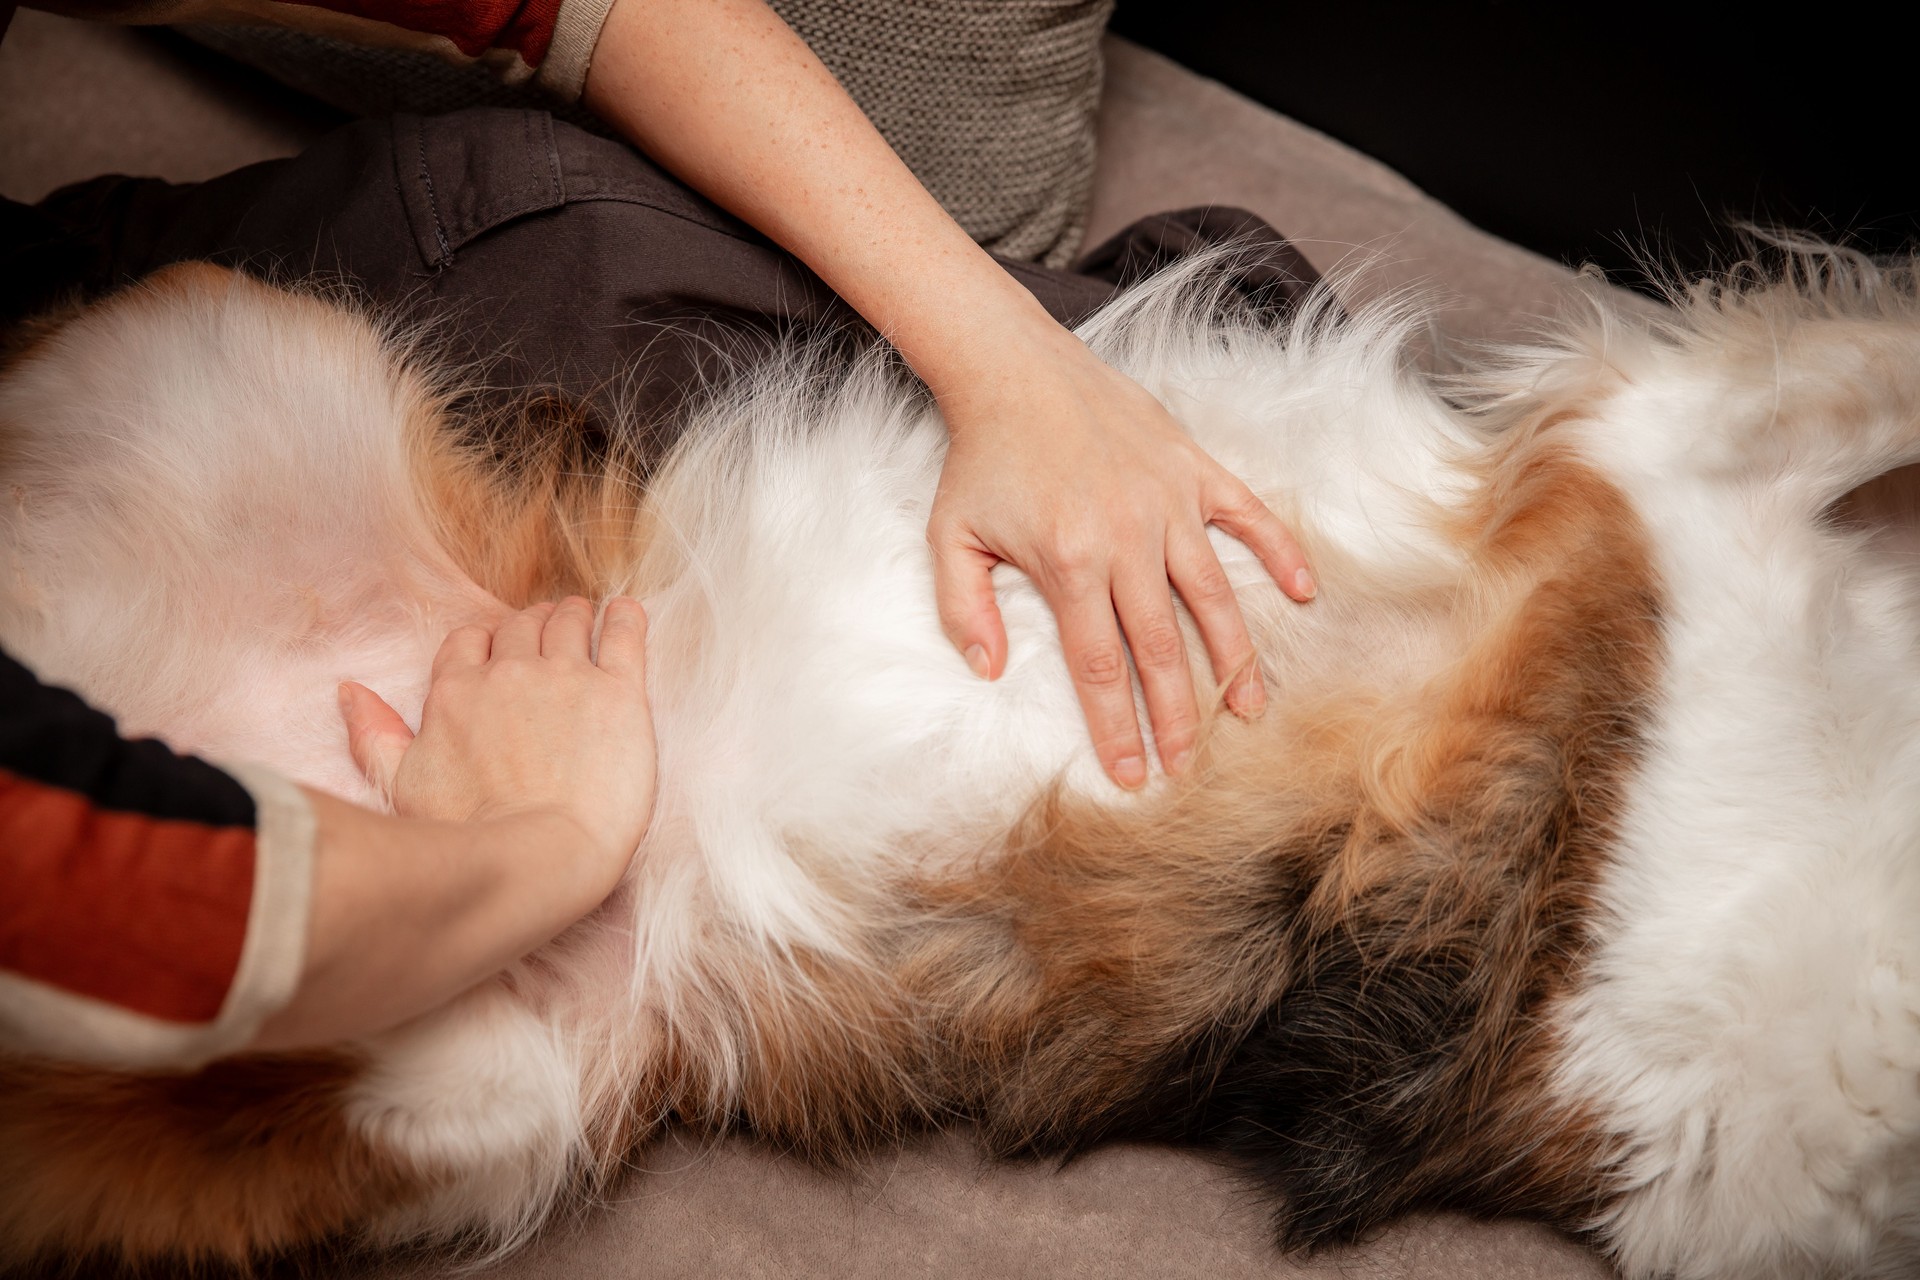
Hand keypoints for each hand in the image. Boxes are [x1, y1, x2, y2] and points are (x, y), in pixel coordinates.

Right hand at [338, 596, 657, 883]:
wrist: (543, 859)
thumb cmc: (470, 838)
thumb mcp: (402, 788)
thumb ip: (374, 735)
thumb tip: (348, 691)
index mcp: (456, 693)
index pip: (469, 641)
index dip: (487, 641)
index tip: (501, 648)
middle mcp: (509, 673)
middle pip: (521, 627)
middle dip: (532, 624)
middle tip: (548, 628)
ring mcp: (566, 677)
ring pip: (569, 621)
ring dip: (574, 614)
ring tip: (584, 616)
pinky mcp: (619, 692)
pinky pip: (624, 634)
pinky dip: (625, 617)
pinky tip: (625, 612)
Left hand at [928, 328, 1313, 790]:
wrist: (1014, 369)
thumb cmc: (981, 458)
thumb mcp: (949, 536)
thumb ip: (964, 609)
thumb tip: (989, 673)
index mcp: (1067, 561)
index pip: (1100, 665)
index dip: (1117, 726)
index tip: (1132, 773)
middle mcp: (1126, 536)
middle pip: (1160, 646)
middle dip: (1179, 715)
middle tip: (1189, 764)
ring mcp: (1167, 501)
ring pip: (1212, 595)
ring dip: (1235, 657)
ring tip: (1251, 708)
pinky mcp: (1193, 467)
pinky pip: (1248, 515)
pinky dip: (1279, 553)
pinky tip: (1303, 594)